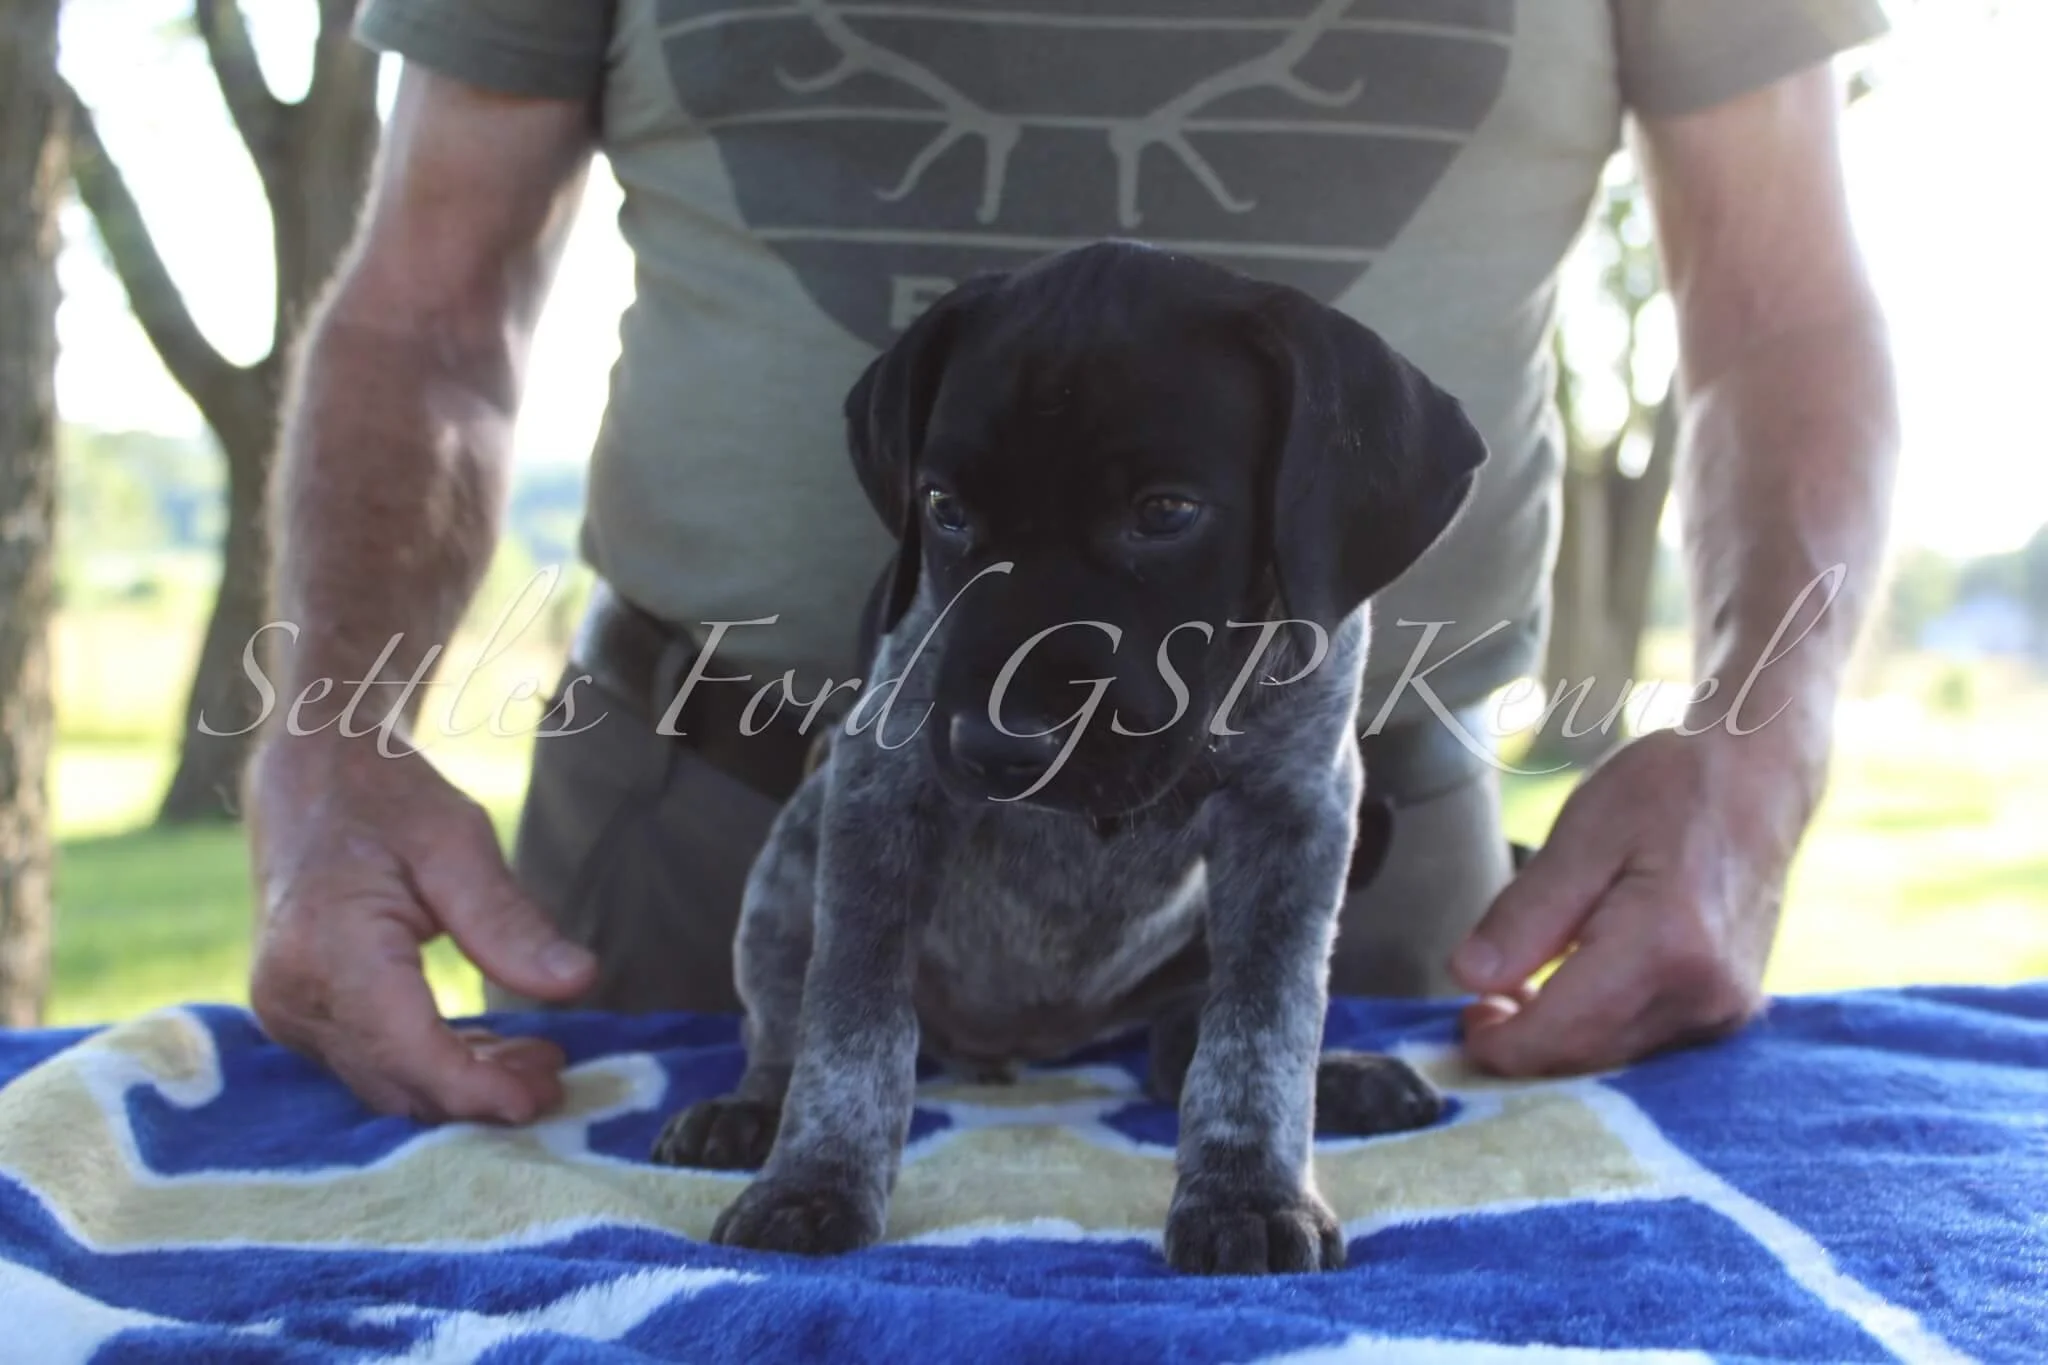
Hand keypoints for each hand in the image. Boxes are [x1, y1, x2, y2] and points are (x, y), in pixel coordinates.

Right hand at [246, 735, 598, 1123]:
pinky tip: (489, 1050)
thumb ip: (510, 922)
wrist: (309, 774)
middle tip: (556, 1076)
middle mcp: (294, 994)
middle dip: (481, 1093)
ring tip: (536, 1061)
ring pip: (384, 1082)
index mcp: (328, 949)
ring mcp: (286, 1009)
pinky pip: (367, 1061)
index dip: (479, 1088)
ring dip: (460, 1084)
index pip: (411, 1052)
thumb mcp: (459, 842)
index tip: (543, 1097)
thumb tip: (580, 980)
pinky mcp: (296, 1012)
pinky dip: (429, 1065)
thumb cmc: (384, 797)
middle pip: (398, 1081)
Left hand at [1449, 726, 1818, 1076]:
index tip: (1463, 1024)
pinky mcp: (1731, 1008)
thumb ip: (1524, 914)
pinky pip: (1649, 1041)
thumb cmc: (1667, 790)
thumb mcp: (1580, 834)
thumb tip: (1468, 978)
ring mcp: (1726, 1008)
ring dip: (1562, 1039)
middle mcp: (1704, 993)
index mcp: (1664, 946)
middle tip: (1480, 1007)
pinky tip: (1571, 992)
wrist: (1758, 780)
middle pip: (1589, 1055)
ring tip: (1518, 994)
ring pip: (1618, 1057)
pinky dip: (1601, 1029)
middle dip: (1525, 1044)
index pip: (1562, 1032)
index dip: (1501, 1044)